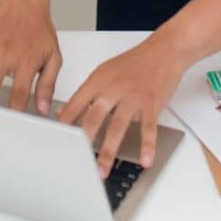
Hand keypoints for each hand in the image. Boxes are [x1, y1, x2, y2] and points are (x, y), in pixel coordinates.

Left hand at [58, 36, 189, 176]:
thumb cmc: (134, 63)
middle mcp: (113, 87)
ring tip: (102, 169)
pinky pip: (148, 128)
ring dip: (109, 150)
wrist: (163, 51)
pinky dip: (147, 146)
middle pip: (94, 116)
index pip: (77, 102)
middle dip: (84, 141)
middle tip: (77, 161)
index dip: (65, 121)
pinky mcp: (151, 103)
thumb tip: (64, 113)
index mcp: (99, 80)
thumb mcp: (104, 72)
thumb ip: (85, 94)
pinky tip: (144, 160)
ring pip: (118, 126)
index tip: (57, 139)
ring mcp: (132, 96)